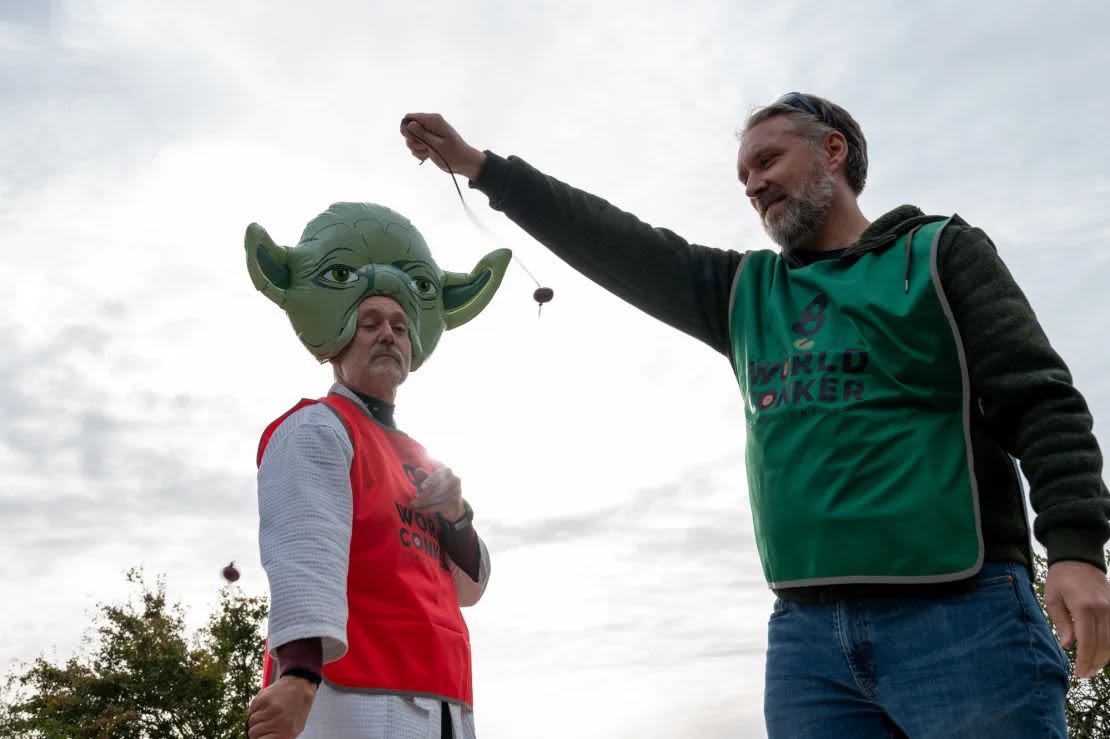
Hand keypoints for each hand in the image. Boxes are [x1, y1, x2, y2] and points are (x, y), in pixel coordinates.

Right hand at [247, 675, 316, 737]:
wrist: (300, 686)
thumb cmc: (297, 710)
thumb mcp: (294, 729)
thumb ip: (279, 738)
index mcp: (286, 732)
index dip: (259, 738)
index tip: (261, 735)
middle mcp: (278, 721)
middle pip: (253, 732)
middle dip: (257, 730)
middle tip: (266, 723)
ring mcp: (270, 708)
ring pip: (251, 721)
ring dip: (257, 719)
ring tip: (268, 713)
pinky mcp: (264, 698)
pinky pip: (251, 710)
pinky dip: (256, 709)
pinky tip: (266, 705)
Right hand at [399, 113, 486, 179]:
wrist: (464, 163)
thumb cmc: (452, 154)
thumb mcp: (435, 145)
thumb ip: (420, 135)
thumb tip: (407, 124)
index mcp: (433, 120)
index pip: (410, 117)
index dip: (407, 129)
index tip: (413, 140)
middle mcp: (430, 124)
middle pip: (409, 129)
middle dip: (413, 141)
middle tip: (424, 148)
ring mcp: (428, 133)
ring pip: (411, 139)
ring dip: (417, 149)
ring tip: (428, 152)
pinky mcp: (428, 141)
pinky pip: (416, 146)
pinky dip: (420, 152)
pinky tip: (428, 156)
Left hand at [410, 466, 465, 521]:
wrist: (451, 502)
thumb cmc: (437, 488)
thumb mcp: (429, 482)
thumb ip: (423, 476)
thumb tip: (417, 470)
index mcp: (447, 471)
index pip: (438, 475)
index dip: (430, 481)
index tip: (422, 487)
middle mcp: (454, 479)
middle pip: (439, 487)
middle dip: (425, 495)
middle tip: (414, 501)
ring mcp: (457, 490)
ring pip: (439, 497)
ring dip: (425, 503)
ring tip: (414, 505)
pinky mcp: (456, 501)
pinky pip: (441, 505)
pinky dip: (429, 508)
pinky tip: (420, 509)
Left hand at [1044, 560, 1109, 677]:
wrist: (1079, 558)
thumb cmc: (1061, 578)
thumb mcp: (1052, 598)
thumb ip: (1061, 622)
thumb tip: (1068, 644)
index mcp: (1085, 608)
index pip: (1088, 642)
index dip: (1084, 660)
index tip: (1078, 672)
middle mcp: (1103, 610)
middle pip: (1104, 646)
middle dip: (1094, 663)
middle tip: (1083, 674)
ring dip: (1104, 658)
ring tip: (1091, 667)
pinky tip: (1101, 654)